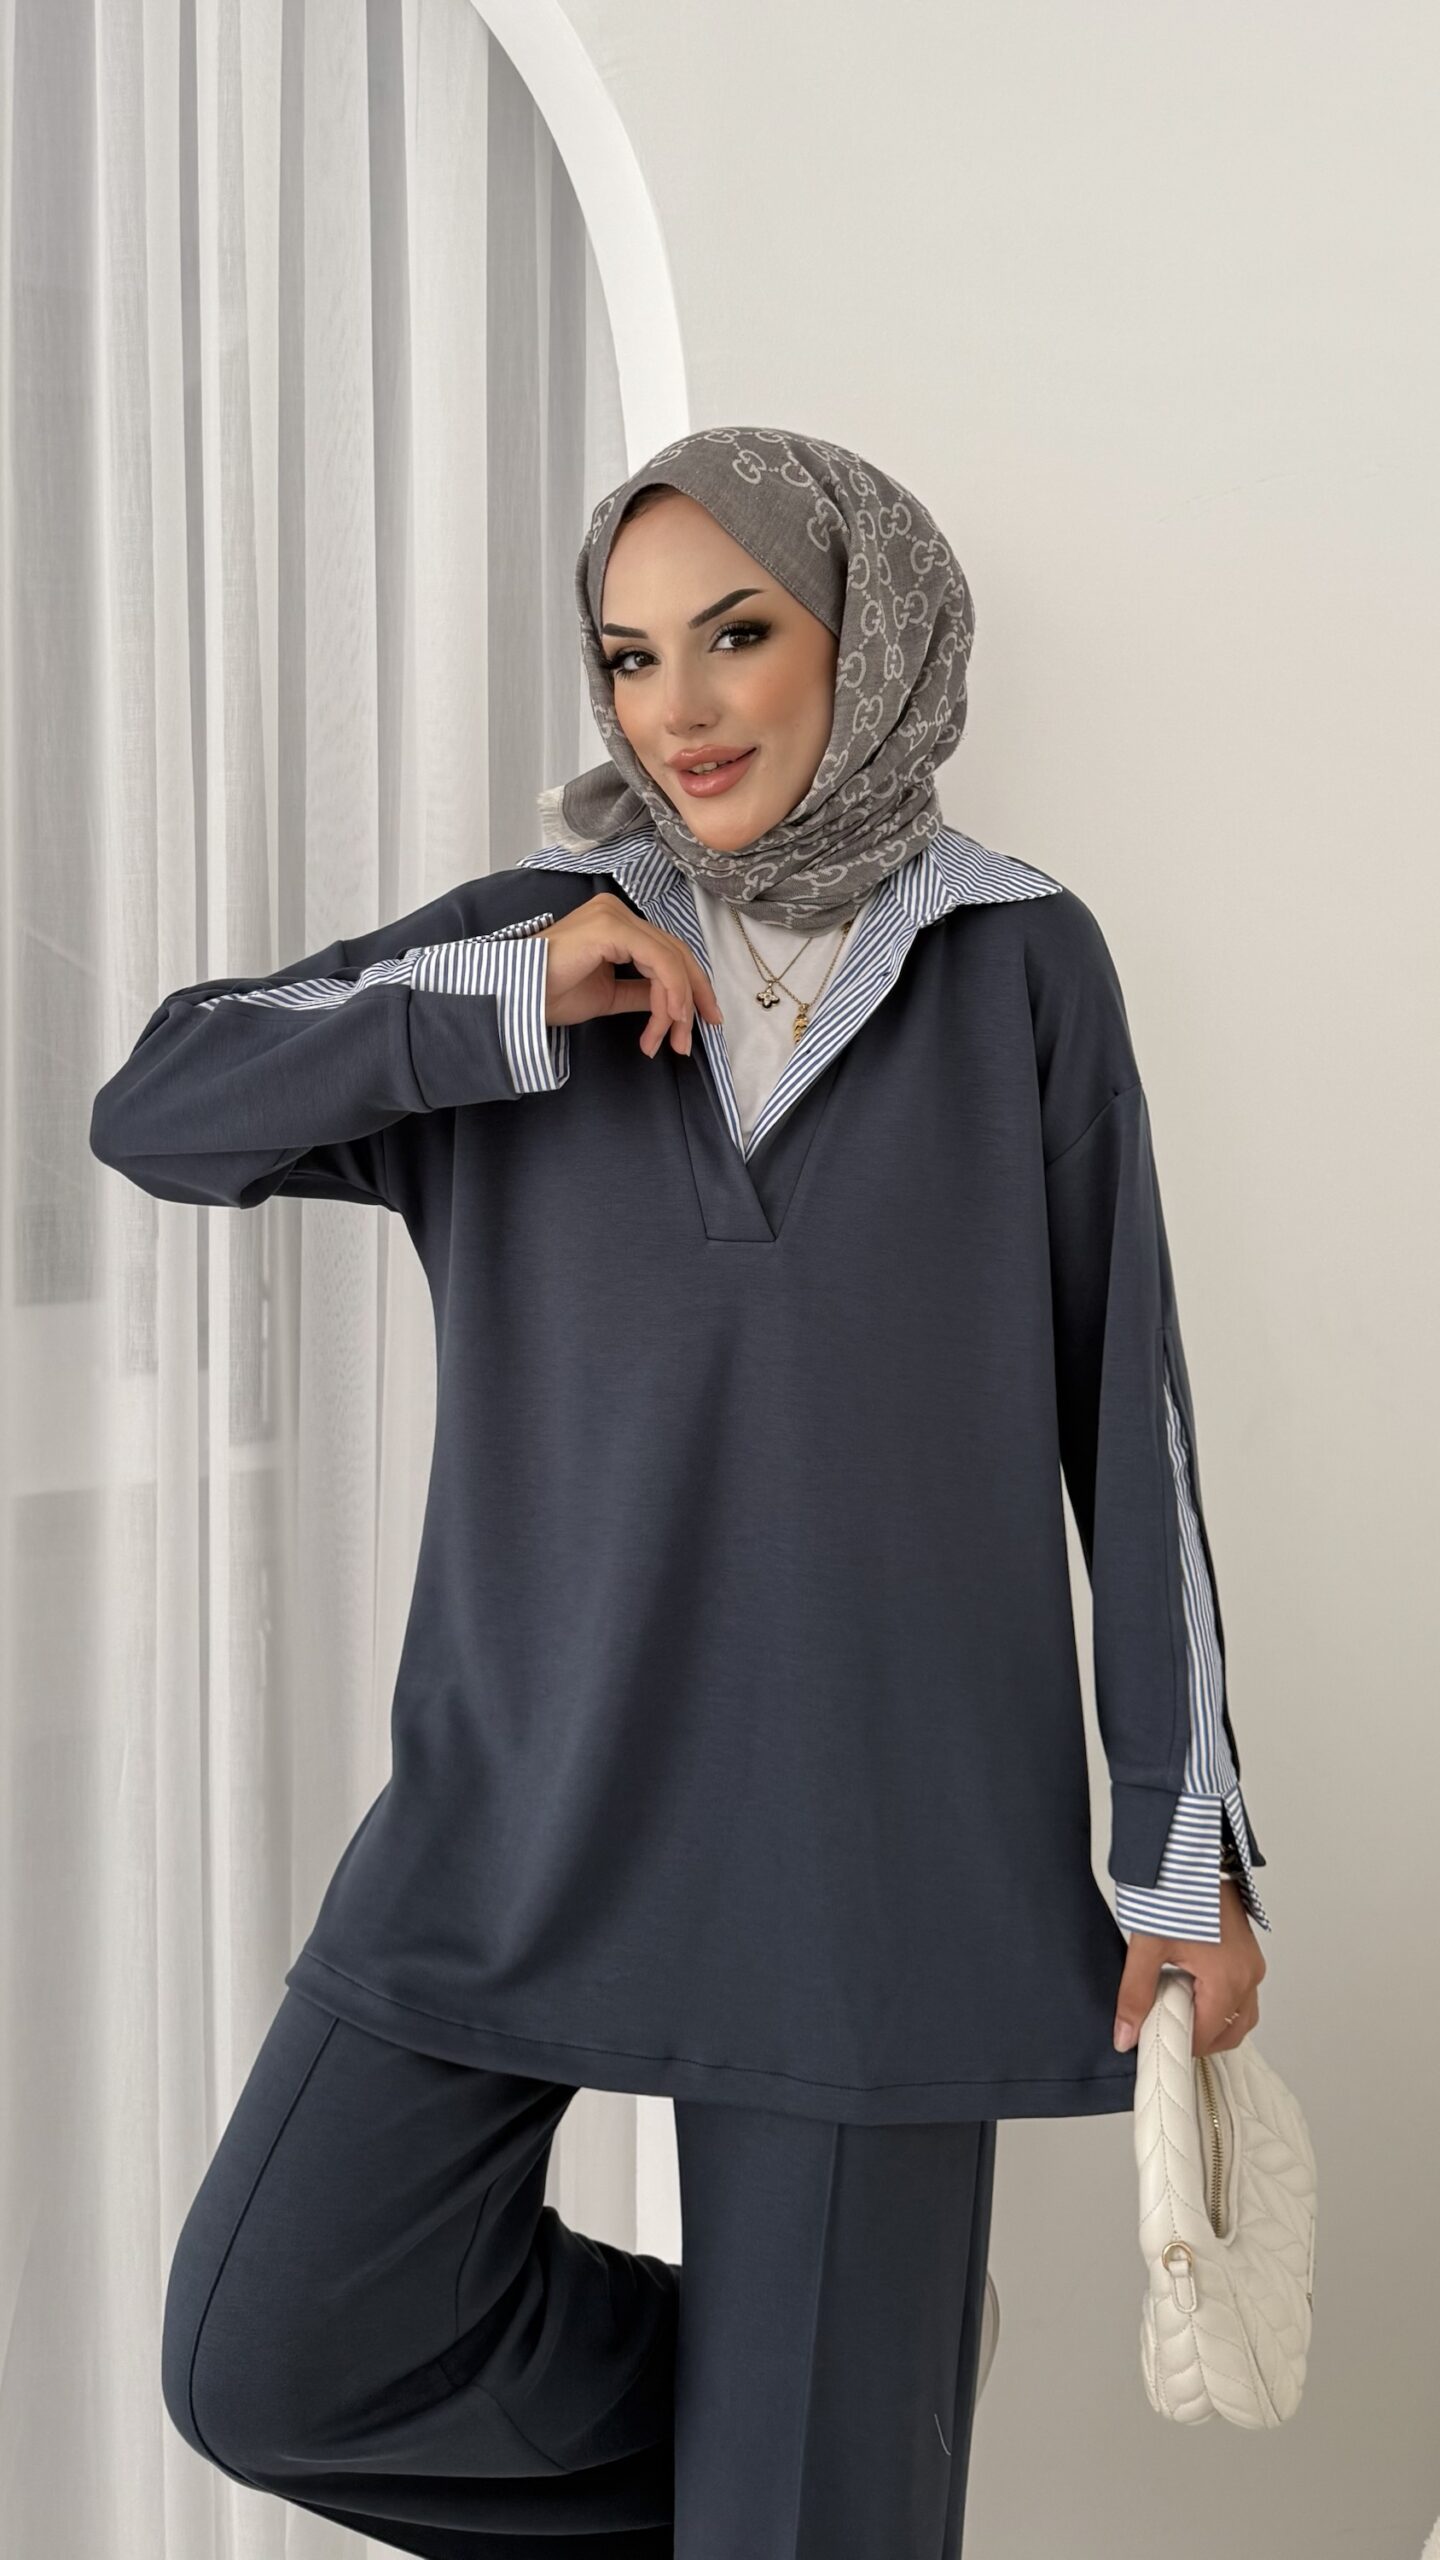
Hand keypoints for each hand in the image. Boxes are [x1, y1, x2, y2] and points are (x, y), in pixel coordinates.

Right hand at [538, 889, 723, 1059]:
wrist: (514, 998)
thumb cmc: (548, 995)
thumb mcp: (608, 996)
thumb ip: (641, 992)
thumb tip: (673, 1003)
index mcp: (615, 924)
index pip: (666, 952)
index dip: (690, 987)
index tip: (700, 1022)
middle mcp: (617, 913)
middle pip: (676, 953)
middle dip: (693, 998)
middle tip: (694, 1037)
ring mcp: (615, 916)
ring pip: (671, 960)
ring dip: (678, 1006)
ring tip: (671, 1041)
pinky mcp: (612, 928)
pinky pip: (659, 961)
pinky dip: (671, 993)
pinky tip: (669, 1020)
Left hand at [1113, 1878, 1266, 2058]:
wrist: (1192, 1852)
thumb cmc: (1175, 1890)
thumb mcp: (1147, 1947)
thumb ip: (1135, 1996)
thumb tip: (1125, 2035)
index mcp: (1228, 1980)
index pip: (1208, 2036)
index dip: (1180, 2043)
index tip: (1156, 2042)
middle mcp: (1249, 1975)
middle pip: (1231, 2032)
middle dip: (1200, 2038)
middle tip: (1166, 2028)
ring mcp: (1252, 1963)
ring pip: (1241, 2014)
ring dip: (1213, 2021)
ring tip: (1176, 2006)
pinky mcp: (1249, 1952)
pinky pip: (1242, 1992)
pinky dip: (1220, 2001)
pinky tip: (1189, 1986)